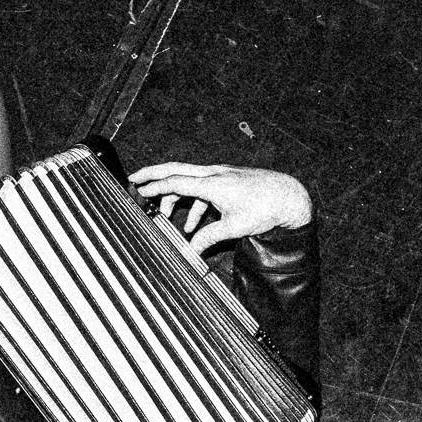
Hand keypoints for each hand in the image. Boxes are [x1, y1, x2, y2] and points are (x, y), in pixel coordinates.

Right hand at [129, 162, 312, 253]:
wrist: (287, 195)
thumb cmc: (265, 208)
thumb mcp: (234, 228)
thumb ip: (209, 238)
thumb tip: (191, 251)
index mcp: (212, 184)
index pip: (176, 183)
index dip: (154, 187)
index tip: (137, 189)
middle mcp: (214, 174)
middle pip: (176, 170)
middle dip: (153, 174)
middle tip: (134, 179)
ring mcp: (220, 174)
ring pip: (188, 181)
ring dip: (174, 197)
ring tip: (165, 215)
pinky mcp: (226, 179)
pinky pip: (202, 188)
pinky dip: (194, 204)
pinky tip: (194, 224)